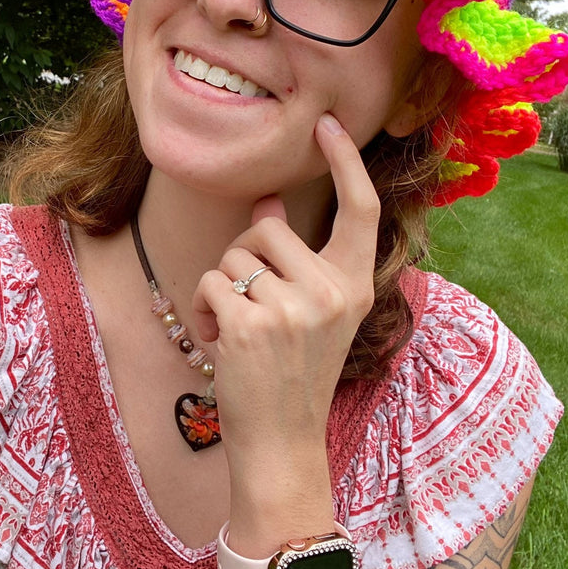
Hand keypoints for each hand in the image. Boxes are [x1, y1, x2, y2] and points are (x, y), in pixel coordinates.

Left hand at [189, 113, 379, 467]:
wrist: (281, 443)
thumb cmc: (292, 374)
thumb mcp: (309, 314)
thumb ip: (295, 259)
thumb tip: (267, 204)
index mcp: (356, 286)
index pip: (361, 209)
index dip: (345, 162)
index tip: (327, 125)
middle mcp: (333, 292)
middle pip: (269, 229)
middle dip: (243, 256)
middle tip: (249, 304)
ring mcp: (294, 309)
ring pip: (234, 255)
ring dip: (222, 288)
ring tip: (237, 330)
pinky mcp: (251, 324)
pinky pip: (212, 282)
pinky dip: (206, 309)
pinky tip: (221, 343)